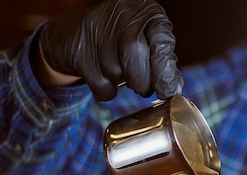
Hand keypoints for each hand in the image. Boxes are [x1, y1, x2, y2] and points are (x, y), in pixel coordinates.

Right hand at [38, 0, 182, 100]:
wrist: (72, 34)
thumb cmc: (119, 42)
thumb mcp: (147, 45)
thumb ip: (164, 64)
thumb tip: (174, 88)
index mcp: (146, 11)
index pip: (161, 40)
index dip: (165, 71)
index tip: (168, 92)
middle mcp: (122, 13)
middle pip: (136, 52)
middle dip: (142, 80)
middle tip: (142, 88)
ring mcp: (96, 26)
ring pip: (116, 69)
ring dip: (121, 83)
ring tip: (120, 75)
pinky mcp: (78, 47)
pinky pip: (99, 82)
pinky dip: (106, 91)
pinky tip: (104, 80)